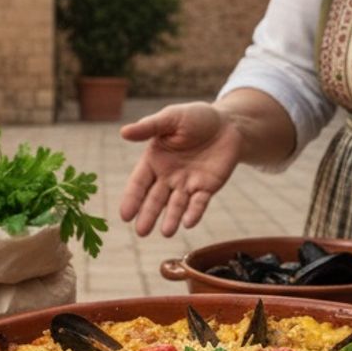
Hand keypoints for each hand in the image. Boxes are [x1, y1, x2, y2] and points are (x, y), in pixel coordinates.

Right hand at [119, 102, 244, 236]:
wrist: (227, 123)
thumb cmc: (195, 118)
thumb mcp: (171, 117)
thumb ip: (149, 127)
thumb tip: (124, 132)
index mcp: (154, 160)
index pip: (139, 183)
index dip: (132, 198)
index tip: (125, 215)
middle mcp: (168, 176)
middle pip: (155, 199)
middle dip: (148, 215)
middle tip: (141, 232)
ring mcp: (187, 184)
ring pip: (177, 205)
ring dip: (172, 218)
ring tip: (167, 232)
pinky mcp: (207, 188)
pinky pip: (199, 203)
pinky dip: (194, 212)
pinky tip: (189, 223)